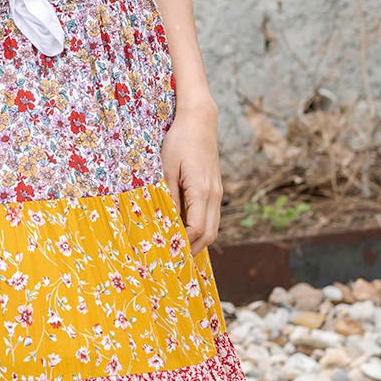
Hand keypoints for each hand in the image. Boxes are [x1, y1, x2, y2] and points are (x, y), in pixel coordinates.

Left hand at [160, 98, 222, 253]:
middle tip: (171, 259)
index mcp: (202, 192)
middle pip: (208, 234)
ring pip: (212, 227)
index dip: (182, 245)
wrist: (199, 121)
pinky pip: (211, 216)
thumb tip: (163, 222)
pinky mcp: (215, 189)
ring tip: (177, 249)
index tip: (165, 252)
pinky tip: (183, 229)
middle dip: (191, 250)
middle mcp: (214, 195)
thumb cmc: (179, 141)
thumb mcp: (166, 168)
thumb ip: (166, 197)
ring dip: (197, 241)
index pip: (195, 230)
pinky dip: (200, 228)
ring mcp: (217, 192)